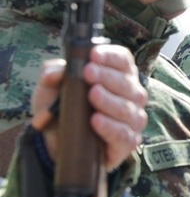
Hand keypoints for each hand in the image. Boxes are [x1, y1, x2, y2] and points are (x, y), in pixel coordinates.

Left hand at [32, 44, 147, 169]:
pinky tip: (96, 120)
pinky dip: (110, 126)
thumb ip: (52, 76)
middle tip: (89, 73)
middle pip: (127, 82)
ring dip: (110, 100)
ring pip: (128, 108)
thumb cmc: (63, 109)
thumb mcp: (50, 89)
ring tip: (93, 95)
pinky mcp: (128, 141)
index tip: (93, 55)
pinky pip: (124, 134)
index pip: (123, 60)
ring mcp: (132, 119)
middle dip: (108, 76)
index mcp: (119, 76)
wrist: (58, 142)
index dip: (111, 56)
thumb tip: (55, 73)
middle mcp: (131, 95)